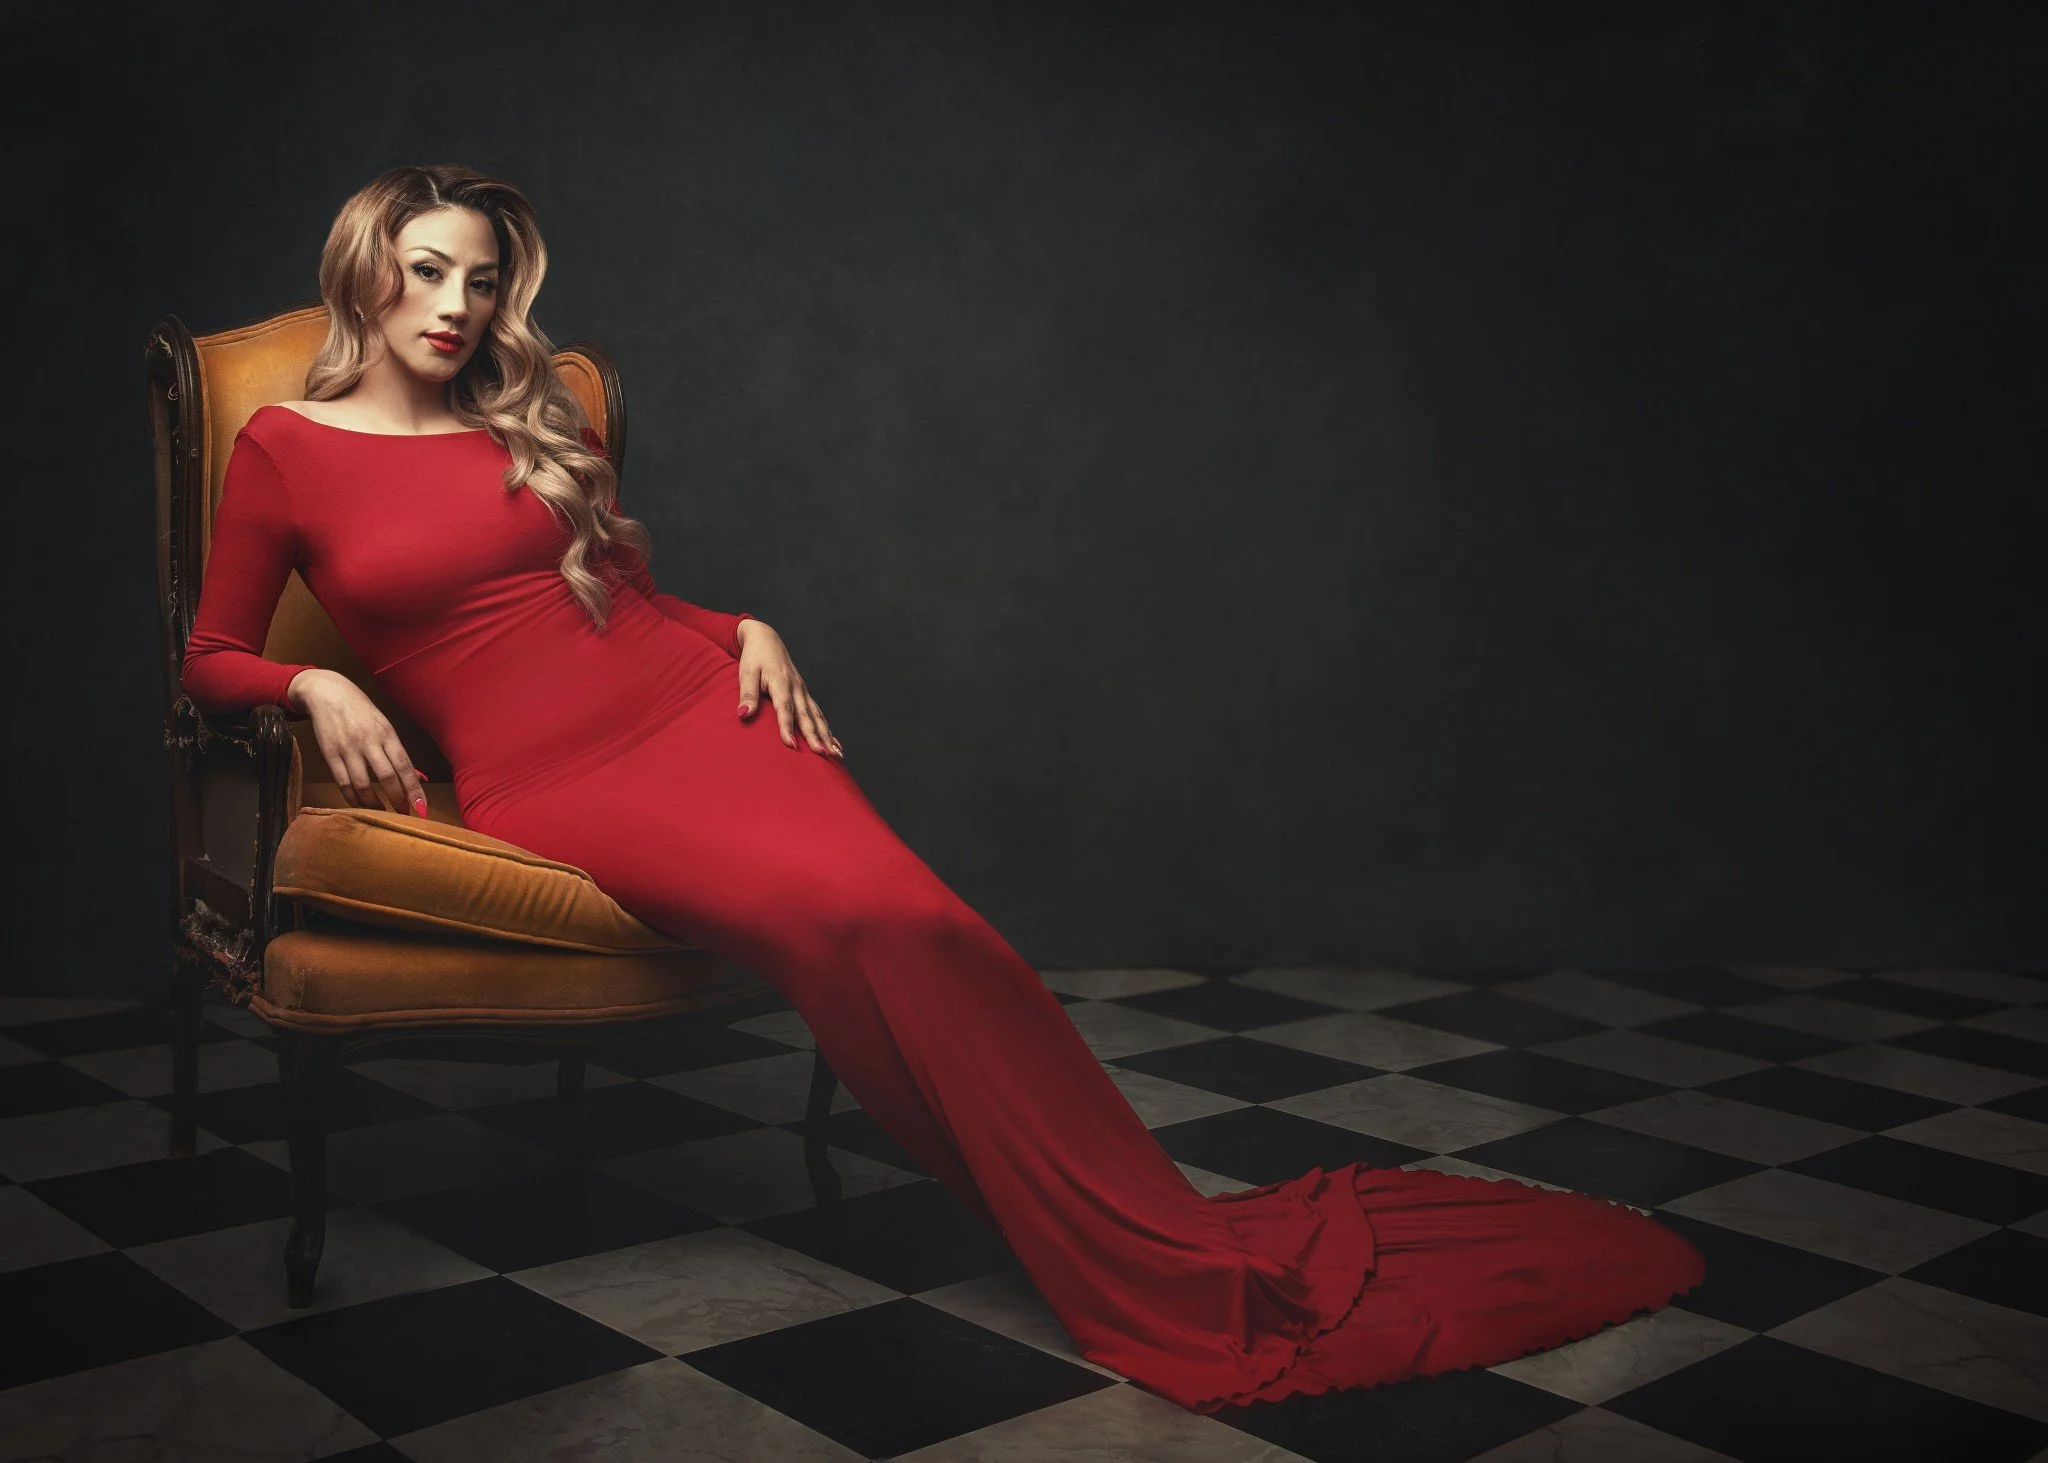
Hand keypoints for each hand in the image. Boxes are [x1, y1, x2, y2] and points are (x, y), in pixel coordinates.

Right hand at [288, 668, 431, 815]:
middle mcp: (369, 741)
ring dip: (374, 803)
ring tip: (383, 814)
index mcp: (387, 734)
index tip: (422, 808)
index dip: (415, 789)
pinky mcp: (330, 754)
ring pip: (363, 783)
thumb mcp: (384, 725)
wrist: (328, 693)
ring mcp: (348, 748)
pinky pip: (343, 782)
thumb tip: (418, 777)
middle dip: (397, 799)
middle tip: (404, 815)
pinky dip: (352, 798)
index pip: (405, 766)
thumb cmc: (361, 711)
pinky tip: (360, 805)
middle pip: (387, 776)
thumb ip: (397, 752)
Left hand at [735, 621, 843, 759]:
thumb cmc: (754, 657)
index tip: (792, 745)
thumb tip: (743, 715)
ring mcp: (803, 691)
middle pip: (806, 716)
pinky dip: (827, 729)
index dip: (787, 728)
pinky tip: (835, 743)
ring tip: (836, 754)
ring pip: (817, 717)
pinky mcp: (805, 694)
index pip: (785, 709)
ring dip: (827, 736)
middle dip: (815, 736)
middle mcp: (796, 688)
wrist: (767, 639)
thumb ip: (747, 694)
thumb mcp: (746, 672)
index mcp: (781, 682)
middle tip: (822, 753)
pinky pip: (818, 714)